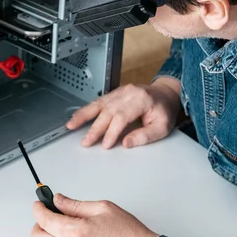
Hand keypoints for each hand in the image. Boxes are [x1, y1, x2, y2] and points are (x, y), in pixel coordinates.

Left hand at [30, 193, 158, 236]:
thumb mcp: (103, 208)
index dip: (38, 209)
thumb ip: (75, 205)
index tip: (39, 204)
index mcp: (76, 233)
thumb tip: (59, 200)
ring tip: (66, 228)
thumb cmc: (128, 235)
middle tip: (47, 216)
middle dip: (38, 225)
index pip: (44, 220)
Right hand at [66, 78, 181, 148]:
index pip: (122, 116)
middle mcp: (128, 93)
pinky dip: (86, 109)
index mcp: (141, 99)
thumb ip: (145, 136)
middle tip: (86, 141)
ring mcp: (120, 92)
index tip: (105, 144)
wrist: (166, 94)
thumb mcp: (162, 127)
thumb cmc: (164, 110)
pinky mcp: (114, 94)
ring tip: (71, 125)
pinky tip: (77, 117)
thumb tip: (126, 144)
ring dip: (84, 115)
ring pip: (99, 104)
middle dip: (95, 127)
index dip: (112, 131)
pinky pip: (98, 101)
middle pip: (108, 111)